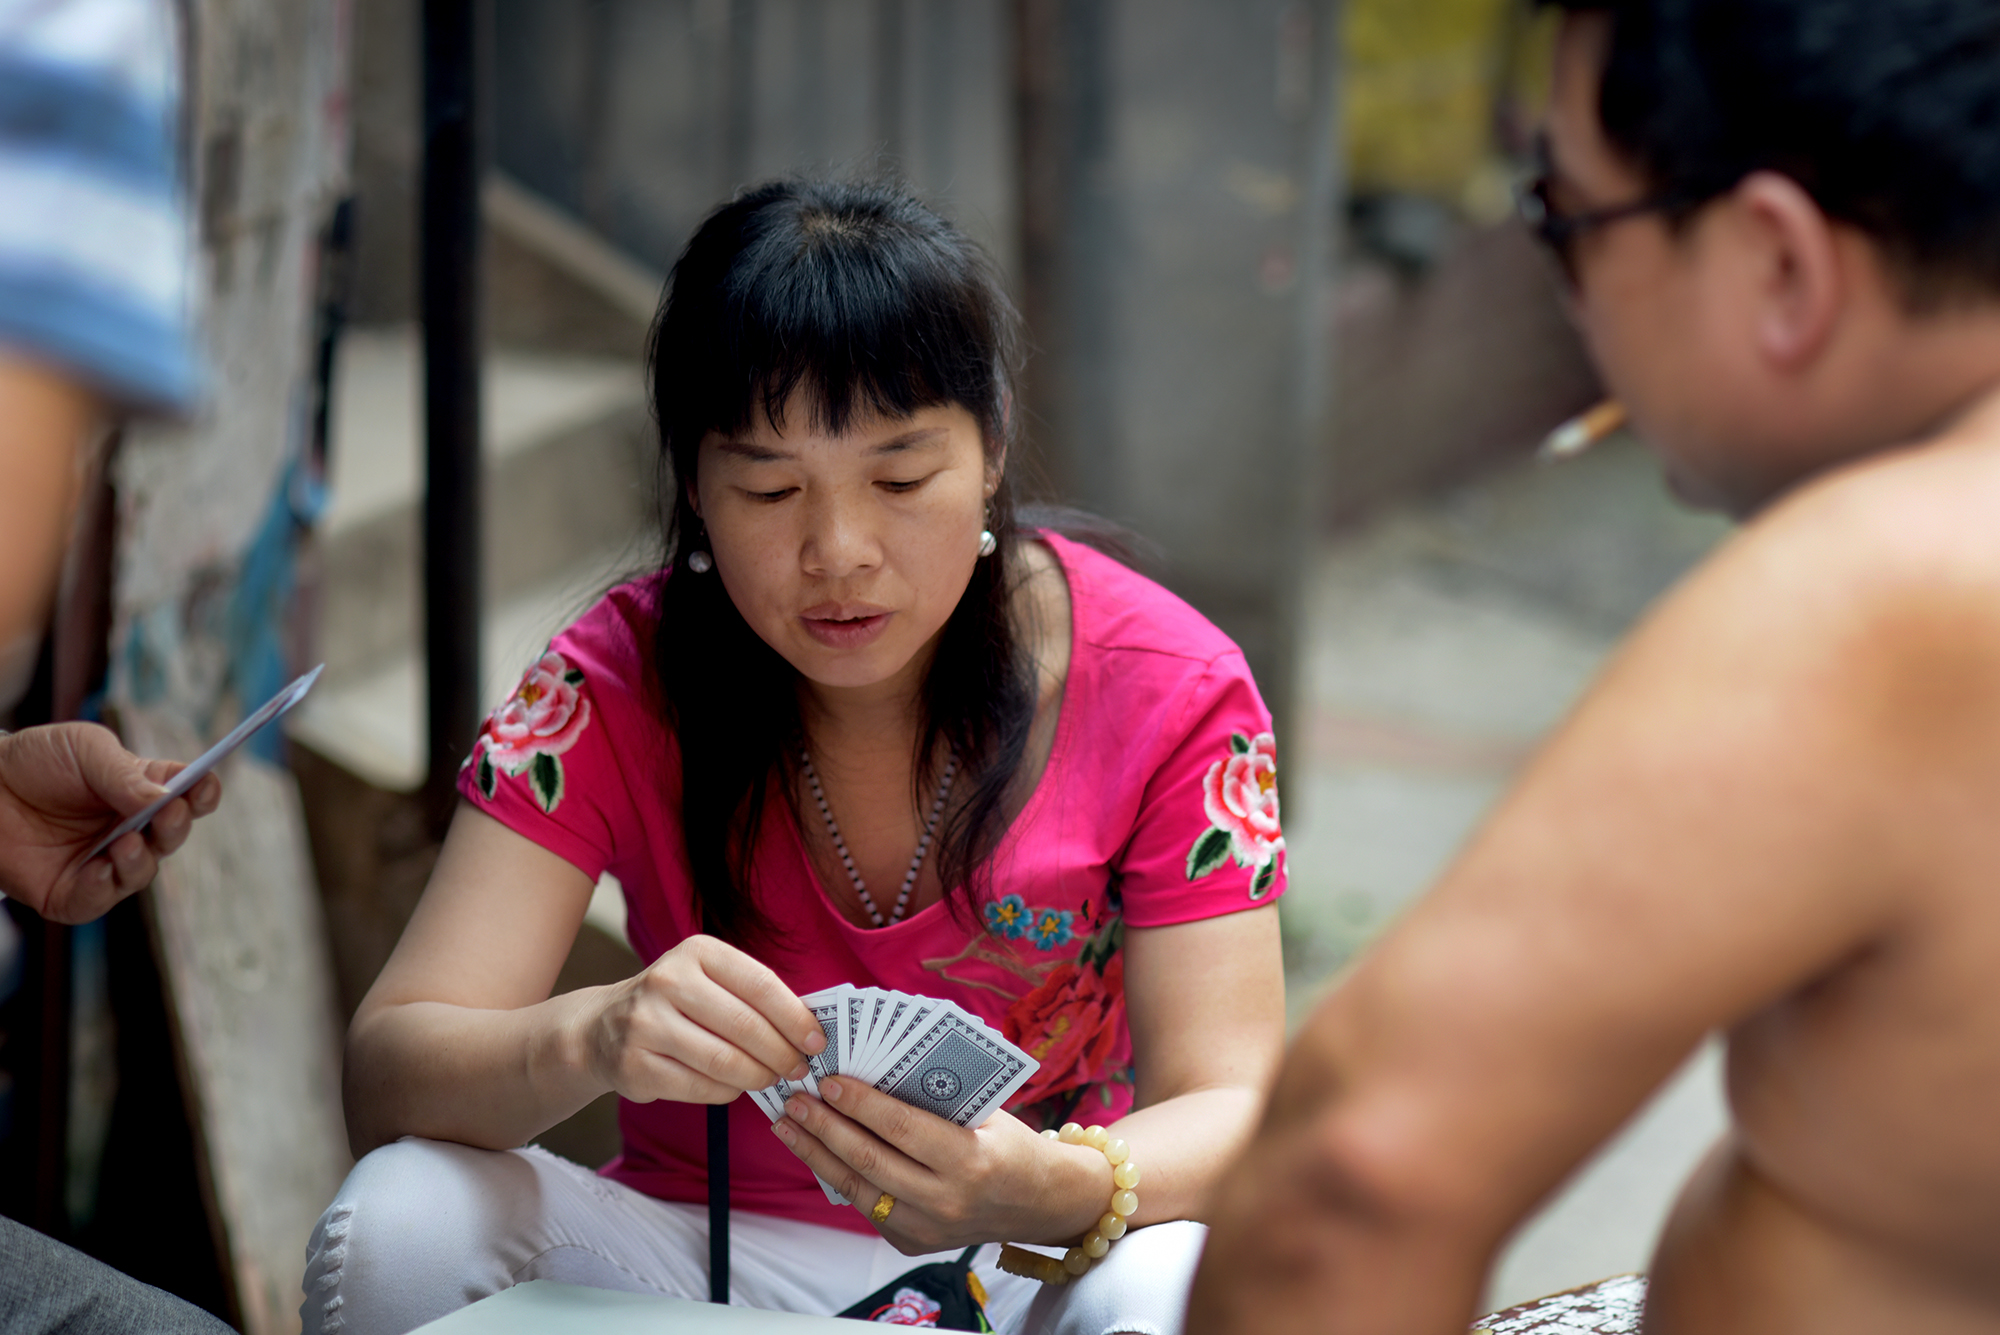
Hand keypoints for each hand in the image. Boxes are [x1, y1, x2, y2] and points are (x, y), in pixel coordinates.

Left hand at [0, 722, 221, 923]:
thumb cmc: (35, 761)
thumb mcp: (85, 750)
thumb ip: (126, 775)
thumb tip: (169, 799)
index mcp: (142, 792)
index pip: (187, 795)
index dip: (202, 793)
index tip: (203, 786)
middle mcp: (130, 829)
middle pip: (171, 836)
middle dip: (176, 827)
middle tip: (169, 813)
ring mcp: (103, 862)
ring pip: (141, 873)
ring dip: (140, 861)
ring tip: (125, 843)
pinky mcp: (71, 892)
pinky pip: (98, 900)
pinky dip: (104, 887)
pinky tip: (100, 868)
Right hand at [581, 934, 824, 1104]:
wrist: (601, 1027)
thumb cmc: (676, 1003)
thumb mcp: (709, 979)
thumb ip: (753, 996)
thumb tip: (809, 1030)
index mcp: (697, 952)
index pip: (761, 985)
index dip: (795, 1017)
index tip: (817, 1041)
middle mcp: (668, 981)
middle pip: (745, 1026)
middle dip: (782, 1054)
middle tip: (799, 1069)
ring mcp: (646, 1024)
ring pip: (724, 1061)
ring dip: (759, 1077)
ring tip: (772, 1079)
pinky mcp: (635, 1065)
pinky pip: (700, 1087)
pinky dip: (728, 1092)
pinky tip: (735, 1087)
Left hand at [771, 1076, 1110, 1253]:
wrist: (1039, 1203)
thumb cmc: (1009, 1144)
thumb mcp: (985, 1114)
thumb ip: (935, 1099)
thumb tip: (872, 1069)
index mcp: (970, 1161)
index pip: (902, 1128)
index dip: (861, 1104)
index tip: (829, 1080)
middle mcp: (946, 1201)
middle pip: (870, 1160)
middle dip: (827, 1127)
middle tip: (797, 1098)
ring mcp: (926, 1228)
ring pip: (857, 1189)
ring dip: (817, 1154)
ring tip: (790, 1125)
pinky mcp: (910, 1242)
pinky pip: (865, 1206)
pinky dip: (837, 1176)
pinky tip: (817, 1150)